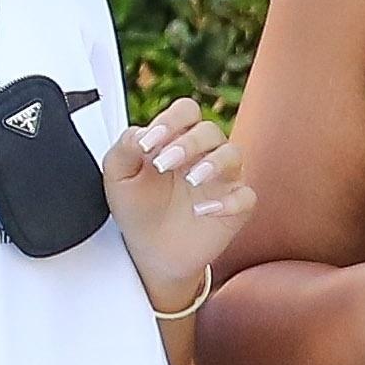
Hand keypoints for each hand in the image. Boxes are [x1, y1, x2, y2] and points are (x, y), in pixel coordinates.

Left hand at [103, 95, 255, 310]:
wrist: (149, 252)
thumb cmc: (138, 208)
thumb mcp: (118, 177)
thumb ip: (125, 148)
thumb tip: (141, 133)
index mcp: (177, 139)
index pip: (186, 111)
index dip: (170, 121)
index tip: (148, 143)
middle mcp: (203, 154)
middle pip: (210, 130)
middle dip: (188, 143)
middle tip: (164, 164)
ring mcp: (222, 179)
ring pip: (233, 154)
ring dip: (213, 163)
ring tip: (191, 180)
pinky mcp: (235, 207)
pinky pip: (246, 196)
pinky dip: (230, 201)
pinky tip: (204, 210)